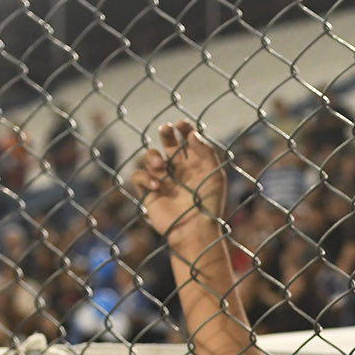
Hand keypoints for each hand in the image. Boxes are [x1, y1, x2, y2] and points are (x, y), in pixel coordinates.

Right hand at [130, 121, 226, 247]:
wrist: (195, 230)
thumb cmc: (209, 204)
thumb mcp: (214, 176)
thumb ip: (206, 152)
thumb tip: (191, 134)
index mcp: (195, 164)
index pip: (187, 139)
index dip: (183, 128)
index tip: (181, 124)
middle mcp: (179, 169)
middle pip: (167, 142)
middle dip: (165, 133)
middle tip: (166, 130)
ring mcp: (163, 180)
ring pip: (150, 157)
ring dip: (152, 157)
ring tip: (161, 167)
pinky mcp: (149, 192)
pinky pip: (139, 176)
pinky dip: (145, 178)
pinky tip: (158, 186)